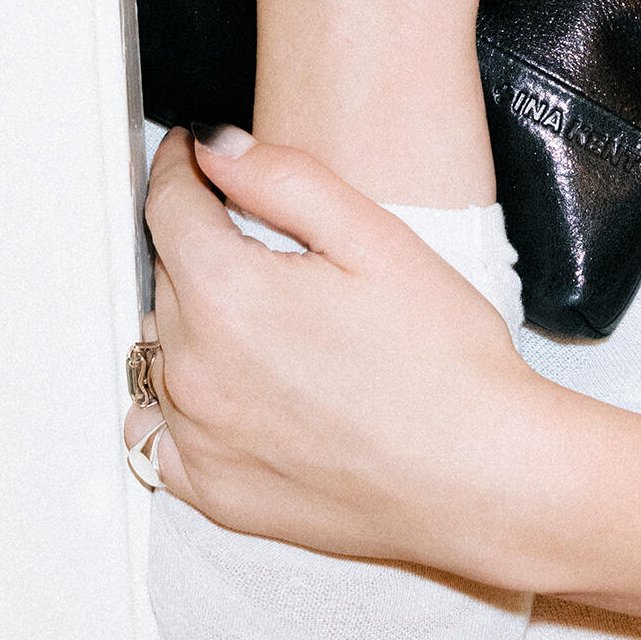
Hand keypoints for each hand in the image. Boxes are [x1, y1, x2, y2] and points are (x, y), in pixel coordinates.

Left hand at [128, 126, 550, 572]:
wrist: (481, 477)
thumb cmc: (445, 363)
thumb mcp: (375, 239)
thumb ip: (283, 180)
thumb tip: (215, 148)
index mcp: (229, 296)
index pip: (168, 208)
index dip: (179, 168)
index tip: (192, 155)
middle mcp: (195, 370)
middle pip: (166, 275)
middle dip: (198, 243)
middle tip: (256, 239)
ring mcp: (199, 438)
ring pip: (159, 349)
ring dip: (188, 319)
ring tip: (255, 315)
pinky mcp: (214, 491)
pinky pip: (159, 432)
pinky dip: (180, 402)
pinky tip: (231, 389)